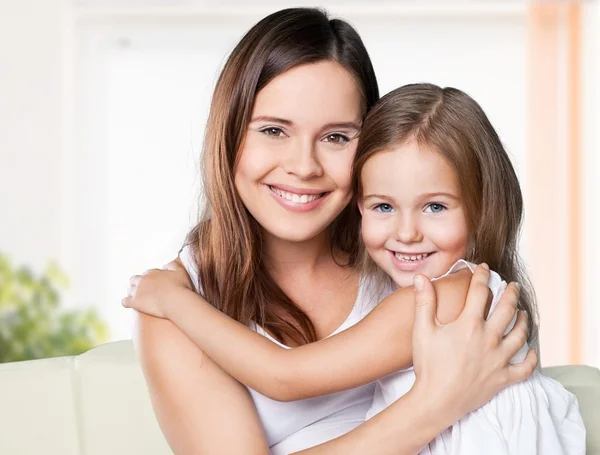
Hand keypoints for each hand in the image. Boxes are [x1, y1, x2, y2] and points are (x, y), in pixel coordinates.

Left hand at [122, 260, 192, 318]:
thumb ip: (172, 265)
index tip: (155, 284)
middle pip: (134, 280)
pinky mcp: (135, 302)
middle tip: (144, 290)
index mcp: (152, 272)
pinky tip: (131, 305)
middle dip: (138, 284)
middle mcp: (143, 280)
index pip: (147, 274)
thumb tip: (165, 265)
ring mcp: (137, 291)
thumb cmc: (180, 287)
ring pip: (129, 290)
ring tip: (138, 298)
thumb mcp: (180, 271)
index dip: (150, 279)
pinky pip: (125, 301)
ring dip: (132, 293)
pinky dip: (127, 302)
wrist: (176, 301)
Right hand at [411, 264, 537, 421]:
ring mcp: (499, 359)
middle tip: (513, 286)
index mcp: (469, 324)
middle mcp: (489, 338)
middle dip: (511, 294)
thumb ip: (424, 301)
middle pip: (507, 309)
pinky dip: (531, 359)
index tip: (483, 268)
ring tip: (523, 312)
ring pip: (520, 334)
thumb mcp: (422, 330)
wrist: (436, 400)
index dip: (481, 276)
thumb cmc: (428, 365)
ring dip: (524, 320)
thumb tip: (421, 277)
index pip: (480, 292)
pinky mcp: (503, 378)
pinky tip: (532, 351)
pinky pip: (525, 367)